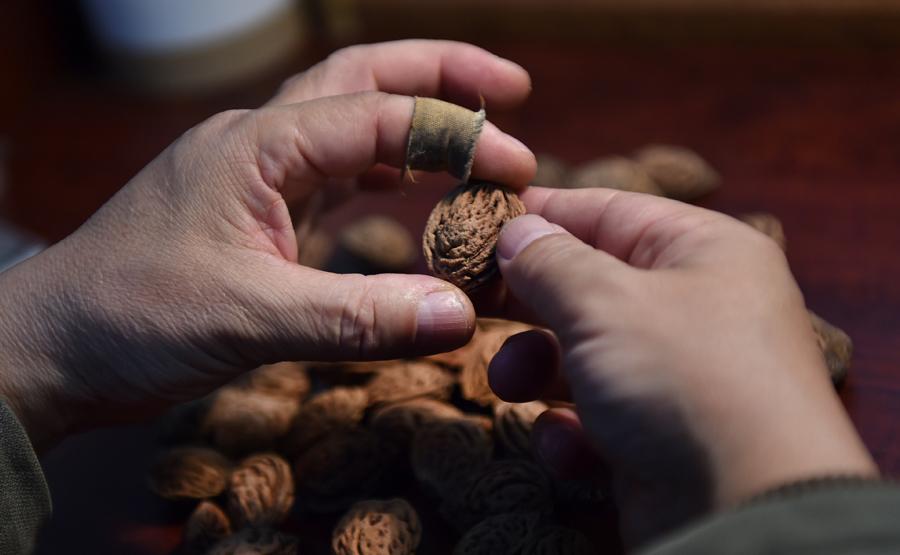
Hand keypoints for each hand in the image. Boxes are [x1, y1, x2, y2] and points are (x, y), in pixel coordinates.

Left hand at [0, 40, 535, 450]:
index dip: (455, 135)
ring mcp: (251, 174)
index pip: (377, 116)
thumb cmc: (129, 320)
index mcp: (256, 145)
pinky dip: (379, 170)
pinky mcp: (250, 210)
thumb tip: (460, 313)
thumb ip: (357, 315)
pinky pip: (328, 171)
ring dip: (410, 117)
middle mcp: (256, 143)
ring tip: (471, 134)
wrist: (51, 347)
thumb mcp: (249, 318)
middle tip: (512, 88)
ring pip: (346, 119)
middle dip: (439, 73)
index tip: (519, 165)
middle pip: (360, 77)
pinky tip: (405, 189)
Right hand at [487, 187, 875, 544]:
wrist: (749, 511)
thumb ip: (550, 261)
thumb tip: (516, 232)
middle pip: (590, 284)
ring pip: (586, 353)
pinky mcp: (663, 437)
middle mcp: (696, 307)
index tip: (478, 218)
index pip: (607, 211)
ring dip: (538, 367)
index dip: (541, 212)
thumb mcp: (605, 302)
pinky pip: (600, 416)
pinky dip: (573, 429)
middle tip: (470, 298)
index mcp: (701, 251)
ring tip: (511, 382)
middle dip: (528, 298)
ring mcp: (680, 375)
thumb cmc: (685, 379)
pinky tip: (570, 446)